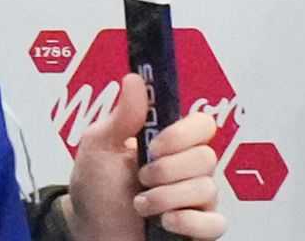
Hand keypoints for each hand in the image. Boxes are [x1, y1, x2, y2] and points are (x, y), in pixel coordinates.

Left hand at [65, 73, 226, 240]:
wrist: (89, 233)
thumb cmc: (96, 191)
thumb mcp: (99, 149)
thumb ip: (121, 117)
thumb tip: (135, 80)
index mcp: (171, 144)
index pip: (202, 125)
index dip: (182, 135)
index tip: (153, 146)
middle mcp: (188, 169)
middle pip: (207, 157)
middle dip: (167, 171)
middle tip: (141, 179)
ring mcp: (195, 200)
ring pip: (207, 189)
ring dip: (166, 199)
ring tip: (141, 205)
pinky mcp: (198, 229)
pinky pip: (215, 224)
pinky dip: (189, 223)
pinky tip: (165, 223)